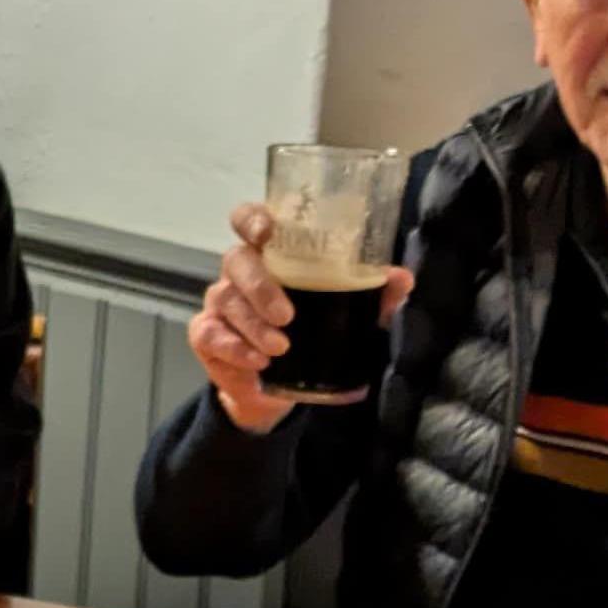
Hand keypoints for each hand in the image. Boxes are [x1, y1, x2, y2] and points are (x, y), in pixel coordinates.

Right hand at [189, 201, 411, 434]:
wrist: (279, 388)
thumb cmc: (311, 334)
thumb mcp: (349, 314)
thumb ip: (373, 295)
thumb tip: (400, 278)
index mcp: (271, 254)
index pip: (249, 220)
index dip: (253, 219)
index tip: (267, 231)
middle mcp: (241, 271)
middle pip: (237, 260)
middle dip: (261, 286)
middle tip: (288, 316)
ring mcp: (220, 302)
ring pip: (226, 298)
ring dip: (253, 324)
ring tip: (280, 348)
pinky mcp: (207, 334)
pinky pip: (210, 333)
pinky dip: (235, 347)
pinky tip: (257, 361)